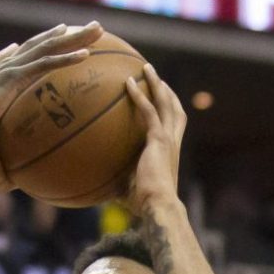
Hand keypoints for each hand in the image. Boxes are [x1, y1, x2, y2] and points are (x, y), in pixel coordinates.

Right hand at [0, 23, 101, 139]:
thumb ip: (7, 141)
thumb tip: (20, 174)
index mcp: (0, 74)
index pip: (25, 53)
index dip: (41, 42)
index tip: (56, 34)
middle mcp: (7, 65)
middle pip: (42, 43)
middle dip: (66, 33)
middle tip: (87, 28)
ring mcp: (11, 68)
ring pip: (48, 47)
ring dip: (74, 38)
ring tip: (96, 31)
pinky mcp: (14, 76)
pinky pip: (46, 64)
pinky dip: (66, 58)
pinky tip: (85, 55)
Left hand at [122, 63, 185, 213]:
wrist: (157, 206)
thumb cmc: (144, 204)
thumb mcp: (130, 190)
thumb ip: (119, 183)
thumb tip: (99, 187)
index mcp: (170, 152)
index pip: (174, 125)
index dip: (169, 109)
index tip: (161, 98)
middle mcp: (173, 141)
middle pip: (174, 108)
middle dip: (166, 91)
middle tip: (155, 76)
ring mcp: (167, 138)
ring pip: (165, 103)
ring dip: (156, 83)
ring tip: (145, 68)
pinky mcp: (158, 139)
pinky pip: (148, 111)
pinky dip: (139, 95)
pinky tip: (128, 83)